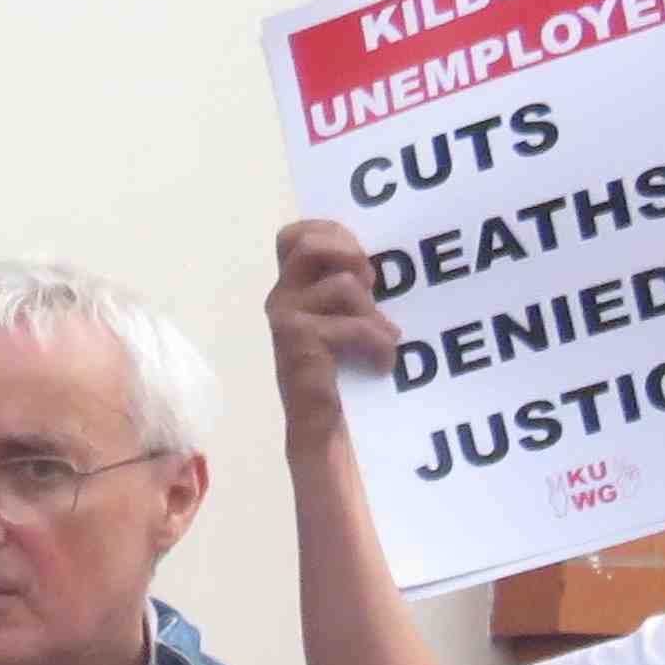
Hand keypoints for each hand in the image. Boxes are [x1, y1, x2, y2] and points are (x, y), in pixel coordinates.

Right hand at [266, 220, 398, 448]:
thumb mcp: (346, 319)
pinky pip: (354, 325)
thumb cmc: (340, 375)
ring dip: (373, 311)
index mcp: (291, 289)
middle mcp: (280, 298)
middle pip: (308, 243)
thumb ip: (350, 290)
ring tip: (384, 337)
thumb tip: (376, 265)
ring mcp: (284, 318)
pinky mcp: (297, 341)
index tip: (362, 262)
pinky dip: (378, 344)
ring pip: (343, 284)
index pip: (295, 236)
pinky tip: (382, 364)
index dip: (332, 233)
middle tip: (370, 287)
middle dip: (349, 256)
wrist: (321, 431)